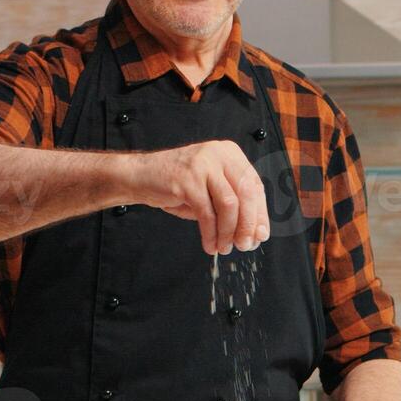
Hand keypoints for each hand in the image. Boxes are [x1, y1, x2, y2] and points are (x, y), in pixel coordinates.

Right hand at [129, 139, 269, 255]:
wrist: (140, 176)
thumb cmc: (177, 184)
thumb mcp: (211, 189)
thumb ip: (233, 203)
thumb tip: (254, 232)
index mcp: (230, 154)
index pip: (255, 186)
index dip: (260, 214)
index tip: (260, 235)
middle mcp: (219, 154)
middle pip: (247, 193)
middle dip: (248, 225)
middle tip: (245, 245)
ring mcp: (203, 165)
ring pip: (230, 204)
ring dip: (229, 231)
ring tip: (224, 247)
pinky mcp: (188, 179)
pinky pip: (207, 213)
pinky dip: (211, 233)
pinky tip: (210, 244)